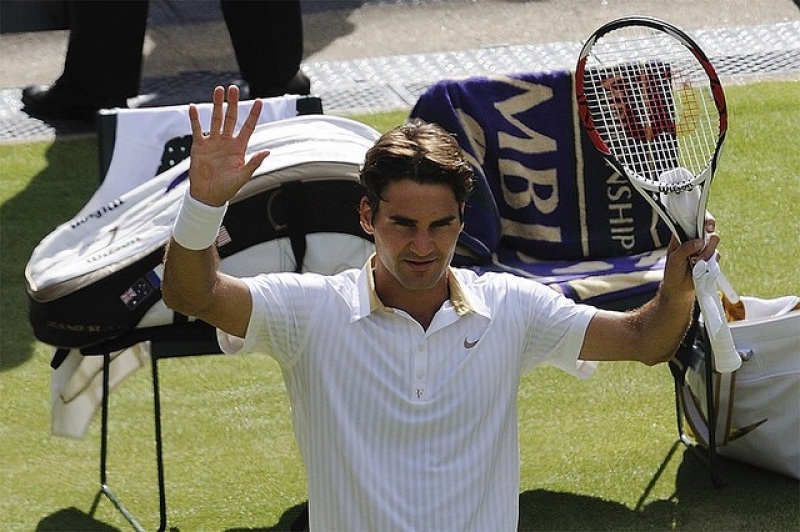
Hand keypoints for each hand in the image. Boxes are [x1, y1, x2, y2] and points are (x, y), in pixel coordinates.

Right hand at [187, 85, 269, 205]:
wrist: (208, 196)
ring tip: (218, 90)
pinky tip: (193, 107)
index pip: (248, 127)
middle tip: (233, 88)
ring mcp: (213, 142)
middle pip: (230, 118)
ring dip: (216, 105)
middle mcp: (226, 142)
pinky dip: (195, 119)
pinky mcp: (199, 146)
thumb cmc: (227, 188)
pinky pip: (197, 129)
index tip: (259, 101)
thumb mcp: (243, 176)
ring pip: (215, 119)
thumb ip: (254, 163)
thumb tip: (267, 152)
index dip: (253, 115)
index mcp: (239, 148)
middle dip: (232, 103)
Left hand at [661, 213, 719, 298]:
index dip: (702, 219)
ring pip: (713, 242)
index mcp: (682, 235)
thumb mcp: (674, 259)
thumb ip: (685, 248)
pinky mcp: (710, 258)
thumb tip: (699, 242)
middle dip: (708, 238)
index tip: (707, 226)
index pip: (693, 220)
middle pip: (708, 229)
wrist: (679, 289)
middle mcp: (693, 239)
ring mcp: (702, 248)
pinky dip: (711, 261)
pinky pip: (717, 255)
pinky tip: (702, 267)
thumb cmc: (673, 273)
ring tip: (696, 262)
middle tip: (703, 247)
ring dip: (707, 252)